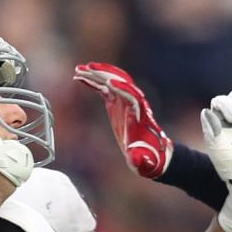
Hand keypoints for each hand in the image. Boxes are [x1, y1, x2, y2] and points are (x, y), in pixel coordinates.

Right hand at [74, 62, 172, 178]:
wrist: (151, 153)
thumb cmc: (147, 159)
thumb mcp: (143, 162)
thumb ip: (139, 160)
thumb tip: (136, 160)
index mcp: (140, 115)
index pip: (132, 97)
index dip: (122, 90)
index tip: (108, 84)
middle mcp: (133, 103)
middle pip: (121, 83)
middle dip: (106, 76)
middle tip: (88, 69)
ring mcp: (124, 102)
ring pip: (112, 82)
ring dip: (97, 75)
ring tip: (79, 69)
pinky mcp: (116, 104)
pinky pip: (104, 89)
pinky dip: (93, 83)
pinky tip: (80, 78)